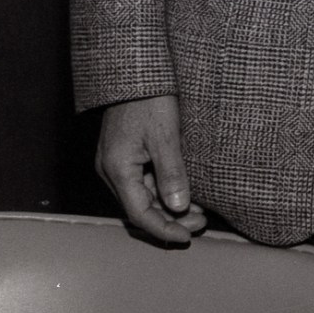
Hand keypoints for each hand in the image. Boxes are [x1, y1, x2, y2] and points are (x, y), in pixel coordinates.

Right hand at [95, 95, 205, 243]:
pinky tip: (187, 195)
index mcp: (117, 168)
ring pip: (142, 198)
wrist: (135, 73)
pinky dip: (164, 193)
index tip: (187, 239)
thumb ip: (172, 174)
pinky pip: (144, 184)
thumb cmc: (149, 100)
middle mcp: (111, 170)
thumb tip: (180, 208)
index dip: (164, 229)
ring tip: (201, 213)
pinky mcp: (126, 157)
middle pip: (139, 209)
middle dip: (171, 220)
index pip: (139, 214)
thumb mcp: (166, 137)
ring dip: (169, 208)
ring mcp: (116, 164)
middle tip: (202, 224)